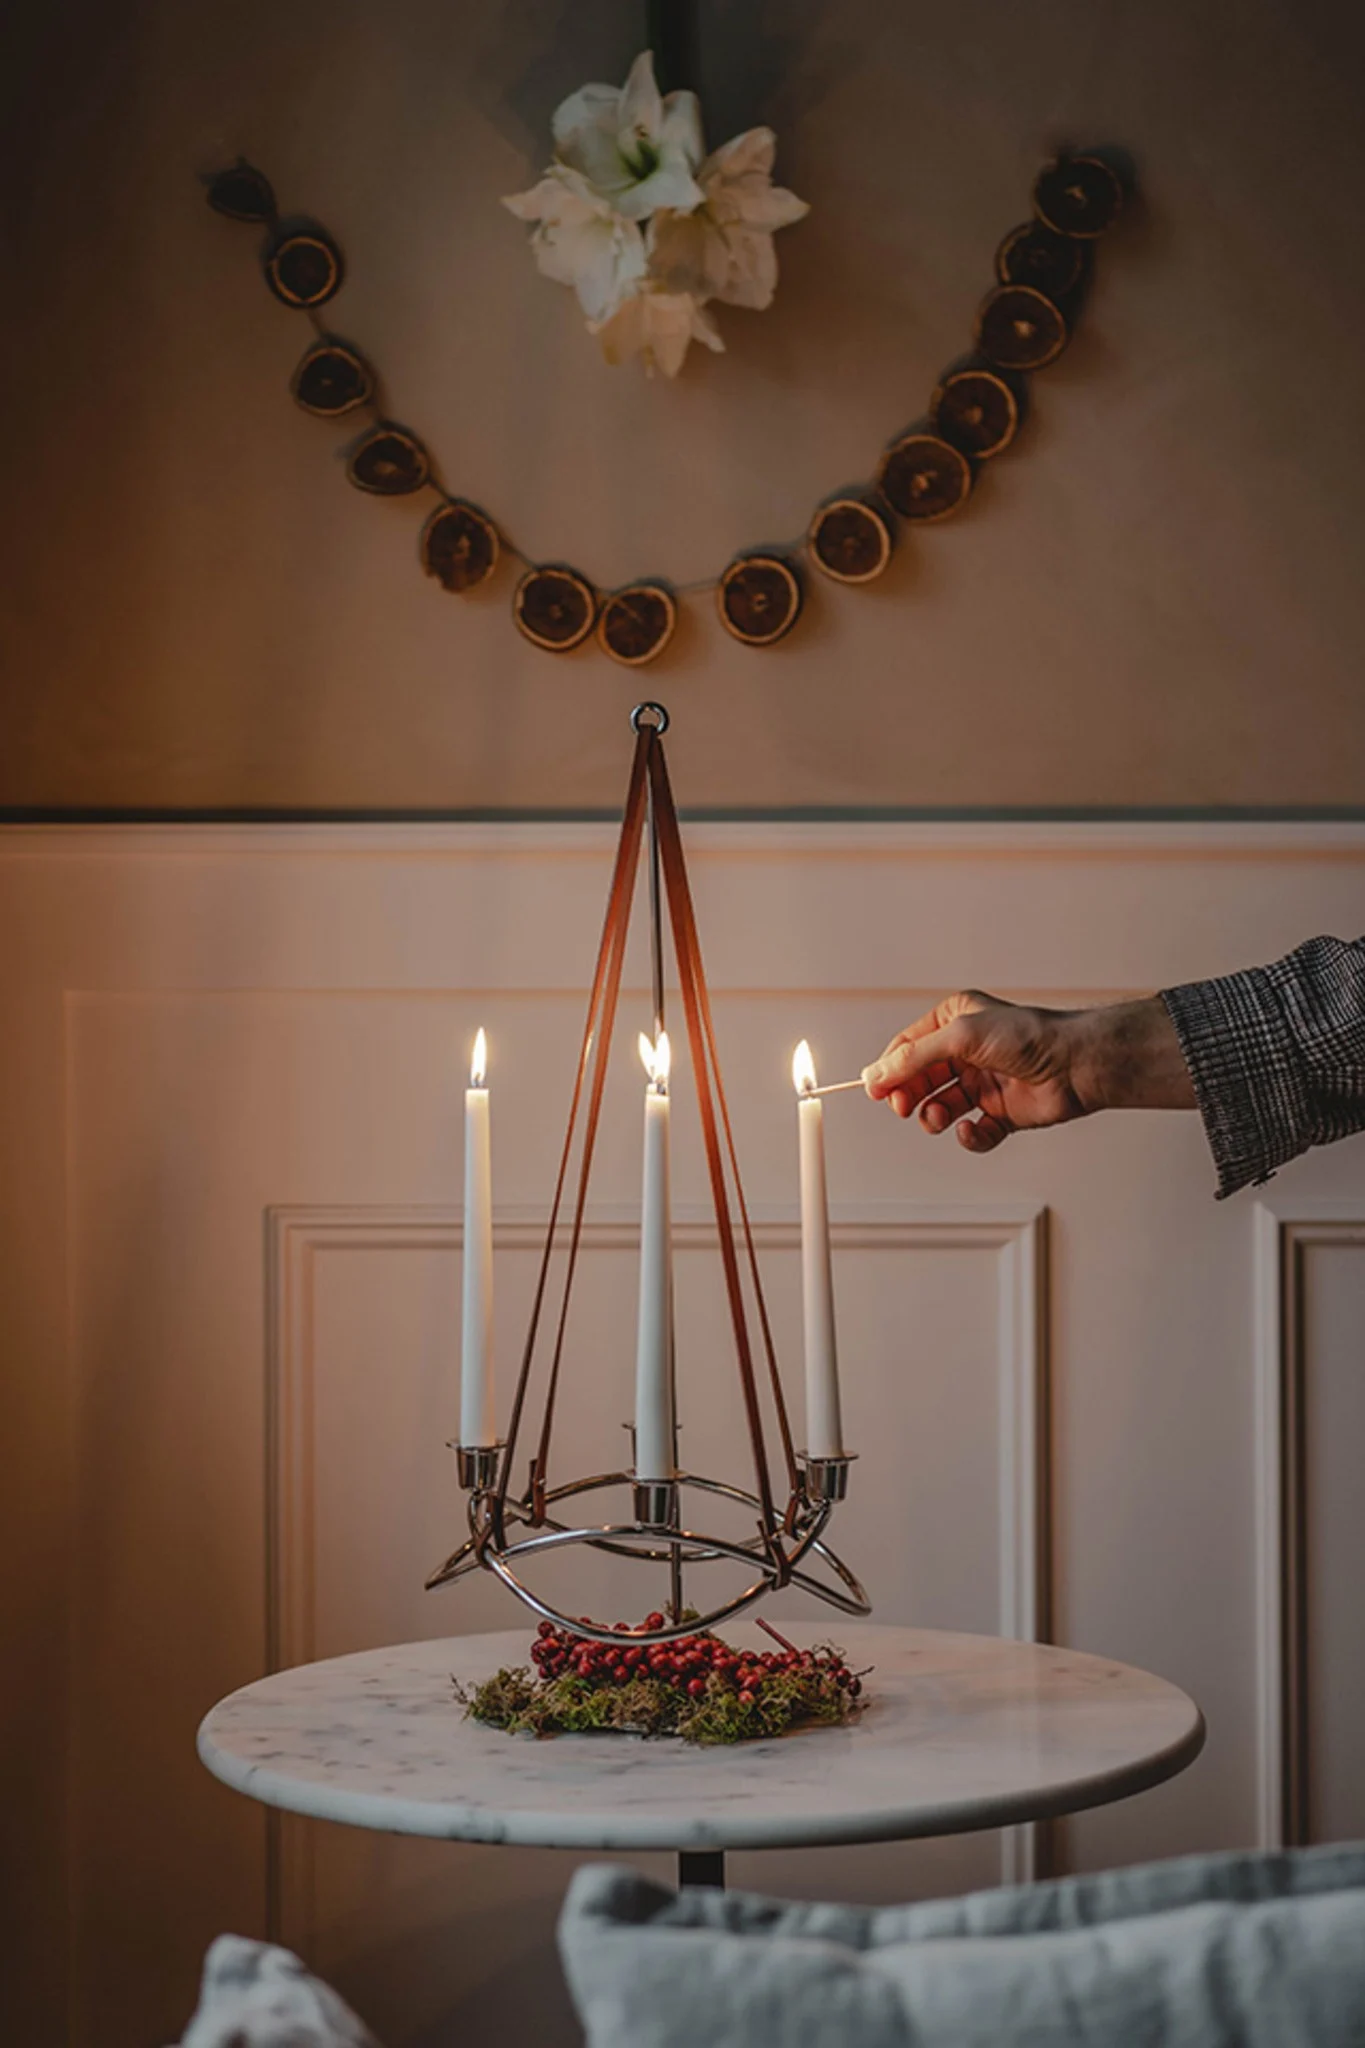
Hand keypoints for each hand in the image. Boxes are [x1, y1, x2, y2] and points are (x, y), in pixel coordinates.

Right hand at [862, 991, 1193, 1153]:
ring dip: (934, 1116)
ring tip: (938, 1118)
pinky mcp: (1001, 1112)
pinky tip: (972, 1130)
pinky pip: (973, 1132)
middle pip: (919, 1080)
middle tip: (903, 1108)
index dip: (888, 1070)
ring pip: (940, 1107)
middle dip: (908, 1096)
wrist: (1075, 1064)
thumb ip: (914, 1058)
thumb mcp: (959, 1037)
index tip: (873, 1090)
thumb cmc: (1027, 1037)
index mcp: (954, 1022)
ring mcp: (983, 1083)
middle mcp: (966, 1052)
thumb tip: (875, 1074)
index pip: (907, 1048)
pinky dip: (969, 1136)